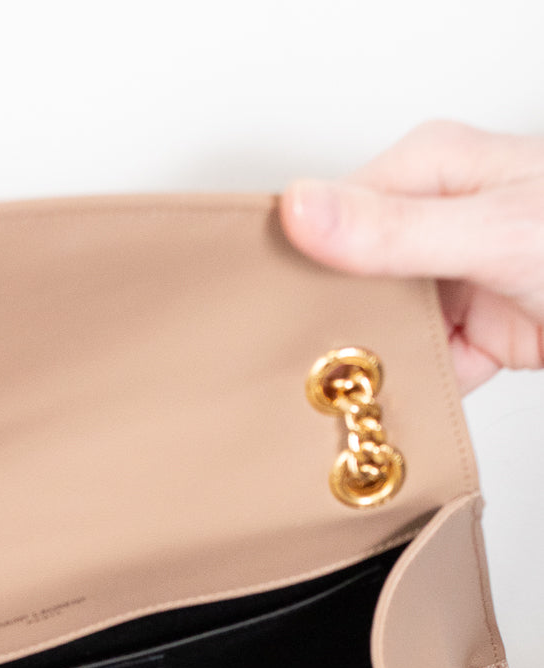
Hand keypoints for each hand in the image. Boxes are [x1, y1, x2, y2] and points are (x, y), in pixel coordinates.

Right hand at [279, 120, 543, 392]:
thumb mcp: (493, 229)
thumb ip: (396, 230)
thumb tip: (299, 210)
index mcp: (430, 172)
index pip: (330, 215)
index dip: (294, 263)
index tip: (262, 308)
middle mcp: (437, 222)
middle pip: (348, 279)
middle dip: (325, 325)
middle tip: (290, 367)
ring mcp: (455, 280)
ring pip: (380, 330)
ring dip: (364, 365)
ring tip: (334, 397)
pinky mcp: (476, 333)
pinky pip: (422, 370)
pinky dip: (407, 393)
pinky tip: (386, 407)